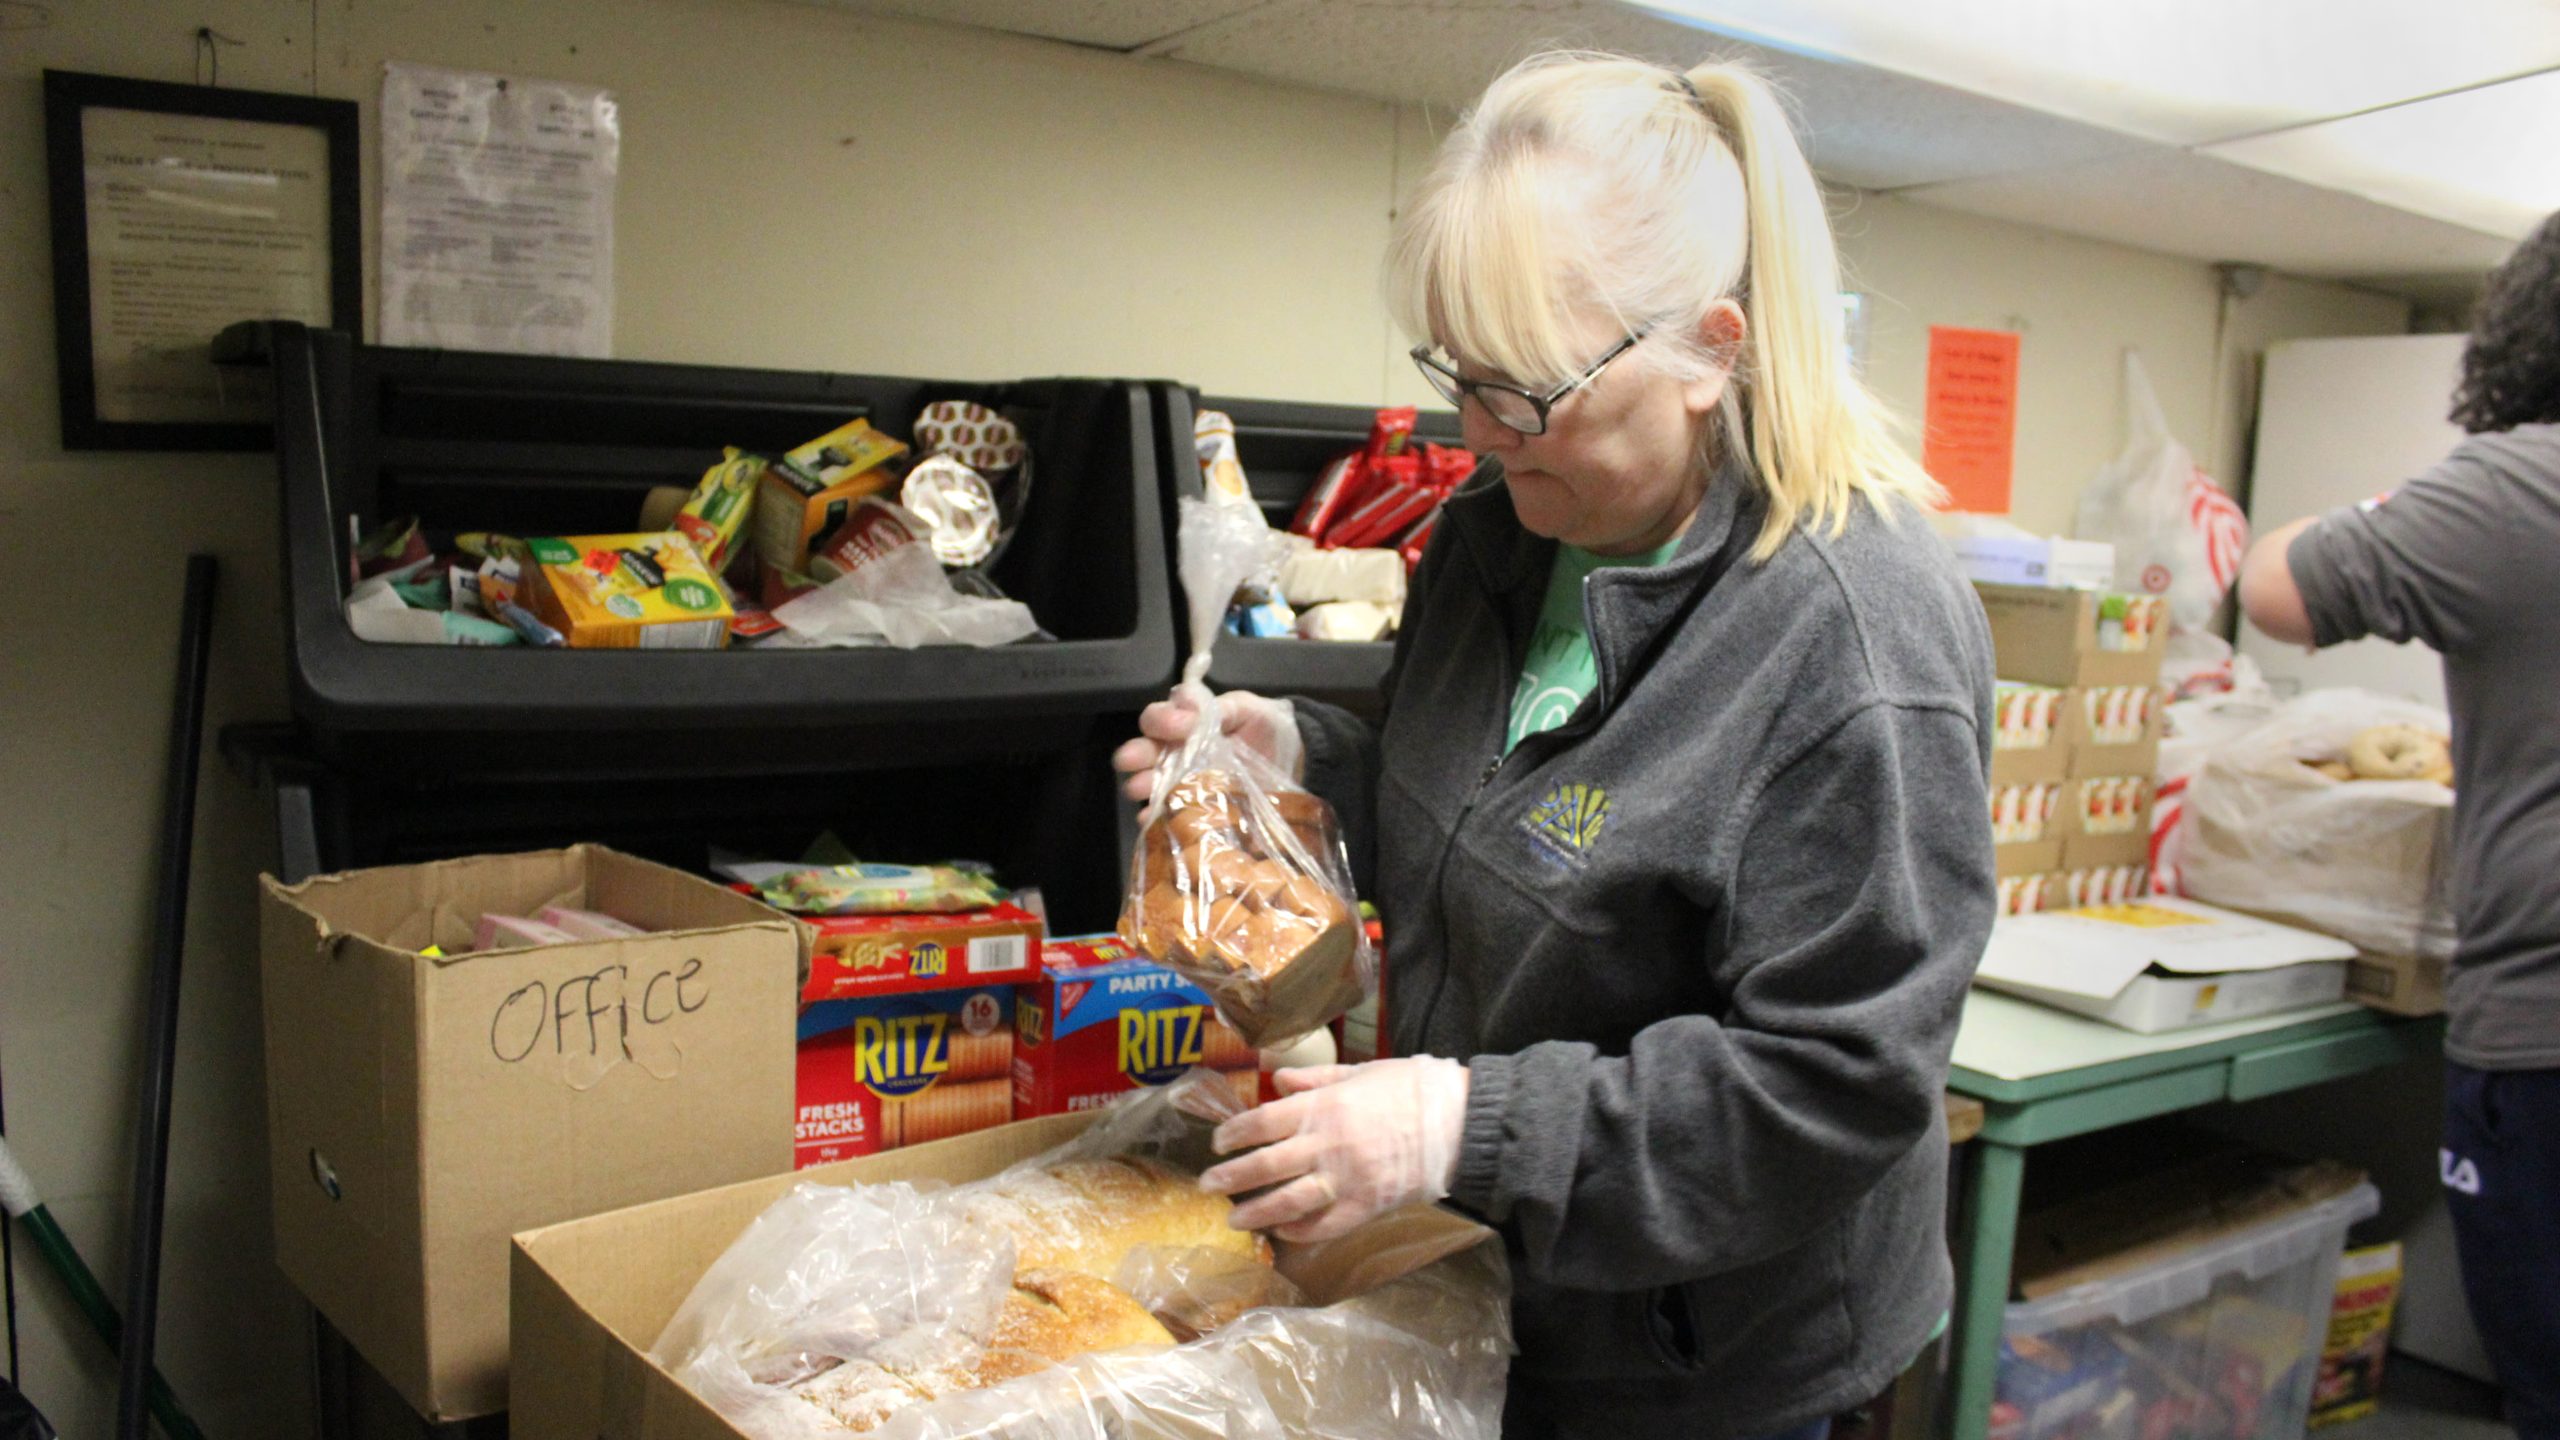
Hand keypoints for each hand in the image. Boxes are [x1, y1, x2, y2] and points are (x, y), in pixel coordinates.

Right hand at [1111, 685, 1303, 804]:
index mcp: (1186, 722)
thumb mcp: (1247, 709)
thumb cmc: (1265, 728)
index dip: (1163, 720)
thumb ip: (1219, 708)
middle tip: (1128, 760)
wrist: (1292, 762)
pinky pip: (1168, 811)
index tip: (1177, 728)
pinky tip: (1151, 817)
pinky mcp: (1194, 806)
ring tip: (1139, 788)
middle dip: (1136, 753)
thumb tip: (1185, 711)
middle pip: (1147, 749)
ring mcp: (1183, 780)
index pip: (1160, 717)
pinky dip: (1156, 815)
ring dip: (1143, 783)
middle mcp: (1177, 750)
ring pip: (1152, 780)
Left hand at [1198, 1057, 1468, 1243]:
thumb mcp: (1360, 1072)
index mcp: (1324, 1106)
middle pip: (1266, 1164)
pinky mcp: (1365, 1206)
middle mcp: (1327, 1144)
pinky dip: (1299, 1231)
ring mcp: (1345, 1179)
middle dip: (1232, 1177)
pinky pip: (1324, 1225)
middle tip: (1207, 1185)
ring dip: (1256, 1212)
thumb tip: (1279, 1078)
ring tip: (1234, 1219)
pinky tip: (1281, 1233)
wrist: (1457, 1122)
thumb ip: (1316, 1078)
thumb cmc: (1410, 1089)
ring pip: (1288, 1201)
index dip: (1234, 1133)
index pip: (1263, 1122)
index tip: (1217, 1142)